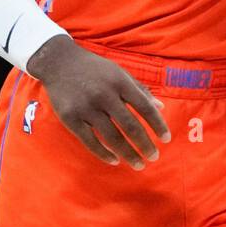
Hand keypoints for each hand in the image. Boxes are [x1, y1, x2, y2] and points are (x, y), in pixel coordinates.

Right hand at [25, 35, 170, 169]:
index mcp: (119, 82)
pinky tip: (115, 160)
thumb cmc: (95, 69)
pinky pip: (90, 141)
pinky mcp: (70, 118)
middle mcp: (104, 95)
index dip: (157, 124)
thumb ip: (139, 90)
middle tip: (154, 157)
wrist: (59, 62)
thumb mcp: (119, 72)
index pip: (144, 107)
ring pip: (111, 137)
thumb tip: (161, 107)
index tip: (166, 139)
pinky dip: (104, 154)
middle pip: (130, 126)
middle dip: (145, 144)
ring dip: (128, 153)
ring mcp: (86, 107)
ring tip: (139, 164)